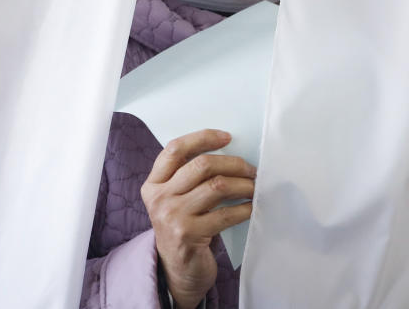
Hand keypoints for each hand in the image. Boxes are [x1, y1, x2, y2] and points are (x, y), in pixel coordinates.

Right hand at [141, 129, 254, 308]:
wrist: (177, 271)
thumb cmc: (184, 228)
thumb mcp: (176, 200)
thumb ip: (190, 178)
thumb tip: (230, 153)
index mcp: (154, 184)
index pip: (175, 149)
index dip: (203, 138)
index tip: (227, 137)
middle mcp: (159, 198)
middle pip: (201, 165)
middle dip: (234, 163)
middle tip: (252, 170)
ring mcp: (172, 217)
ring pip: (217, 186)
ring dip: (243, 184)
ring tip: (255, 187)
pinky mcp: (189, 235)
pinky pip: (225, 214)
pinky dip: (244, 208)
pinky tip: (251, 207)